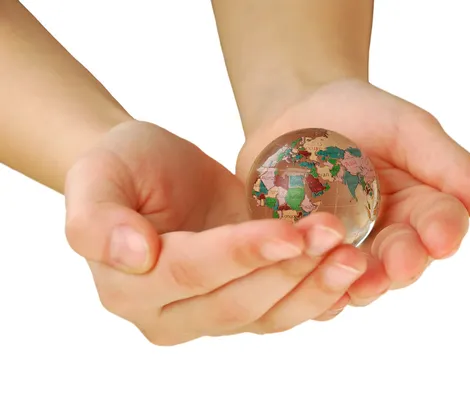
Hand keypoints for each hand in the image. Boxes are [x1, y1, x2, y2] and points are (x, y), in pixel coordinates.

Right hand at [64, 120, 366, 343]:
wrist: (154, 172)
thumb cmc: (125, 166)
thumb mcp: (97, 174)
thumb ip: (96, 218)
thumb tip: (134, 255)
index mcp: (129, 288)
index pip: (192, 273)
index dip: (242, 254)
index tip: (290, 232)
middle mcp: (169, 315)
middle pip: (237, 302)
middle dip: (289, 270)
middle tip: (335, 235)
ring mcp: (210, 315)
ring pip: (267, 316)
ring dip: (313, 288)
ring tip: (353, 256)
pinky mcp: (245, 304)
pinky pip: (284, 311)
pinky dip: (319, 296)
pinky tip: (350, 273)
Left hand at [236, 78, 469, 304]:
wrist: (293, 111)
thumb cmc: (357, 113)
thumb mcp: (407, 129)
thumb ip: (452, 167)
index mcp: (420, 205)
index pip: (441, 223)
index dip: (443, 232)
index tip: (442, 238)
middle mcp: (389, 234)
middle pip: (402, 260)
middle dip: (403, 264)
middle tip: (401, 267)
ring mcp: (347, 249)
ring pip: (359, 278)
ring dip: (360, 281)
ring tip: (359, 279)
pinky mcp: (306, 257)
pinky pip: (312, 279)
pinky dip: (313, 283)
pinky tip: (310, 282)